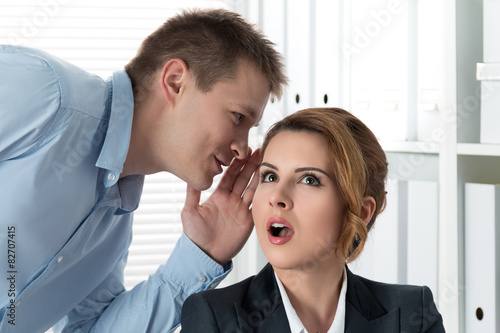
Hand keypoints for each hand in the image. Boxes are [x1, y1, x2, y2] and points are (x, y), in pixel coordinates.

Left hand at [181, 149, 260, 264]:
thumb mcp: (190, 211)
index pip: (229, 175)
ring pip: (252, 189)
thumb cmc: (195, 235)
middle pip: (243, 178)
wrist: (205, 255)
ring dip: (259, 177)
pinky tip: (269, 185)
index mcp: (218, 196)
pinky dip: (264, 196)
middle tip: (259, 151)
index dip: (237, 163)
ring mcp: (240, 210)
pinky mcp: (248, 220)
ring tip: (266, 163)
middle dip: (251, 165)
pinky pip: (258, 205)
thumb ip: (192, 193)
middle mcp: (231, 200)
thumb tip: (191, 175)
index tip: (243, 152)